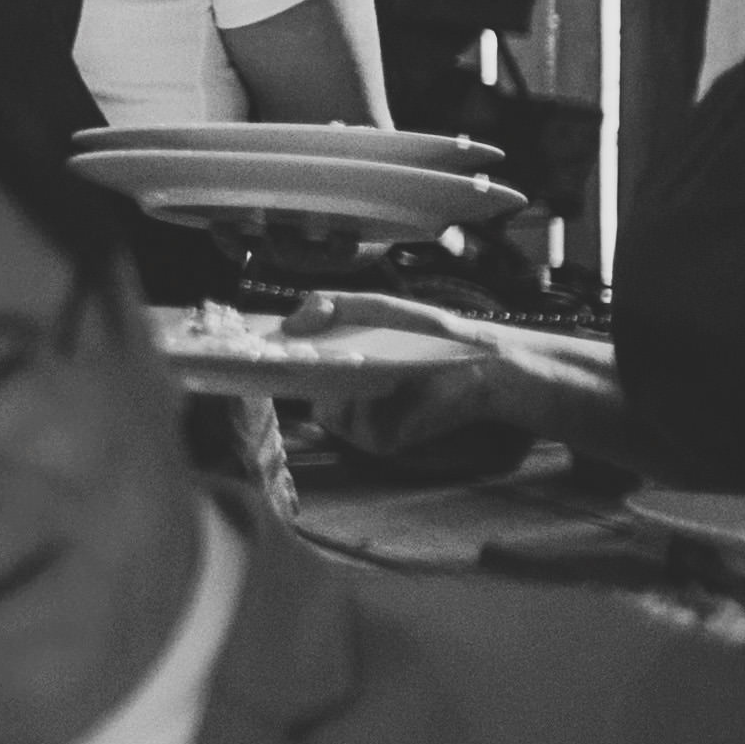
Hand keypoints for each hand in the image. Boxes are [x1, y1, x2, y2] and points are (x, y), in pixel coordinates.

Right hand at [285, 290, 599, 457]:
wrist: (483, 368)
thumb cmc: (433, 334)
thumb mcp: (380, 308)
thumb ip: (331, 304)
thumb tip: (289, 321)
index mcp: (339, 359)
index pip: (292, 360)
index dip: (275, 354)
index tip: (261, 347)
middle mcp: (345, 391)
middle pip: (302, 389)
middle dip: (306, 373)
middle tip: (317, 358)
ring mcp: (363, 418)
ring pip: (325, 411)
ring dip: (342, 392)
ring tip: (373, 372)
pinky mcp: (381, 439)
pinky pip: (352, 430)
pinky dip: (366, 410)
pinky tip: (389, 391)